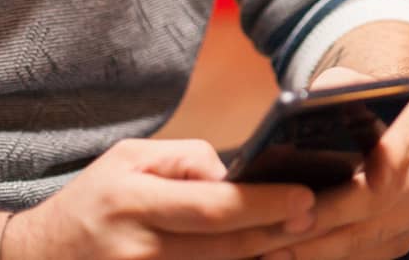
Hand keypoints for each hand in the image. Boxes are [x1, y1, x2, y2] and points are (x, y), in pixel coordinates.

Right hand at [3, 137, 314, 259]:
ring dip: (261, 257)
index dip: (266, 203)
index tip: (305, 195)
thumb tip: (235, 175)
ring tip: (292, 238)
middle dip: (277, 233)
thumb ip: (186, 159)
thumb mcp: (128, 159)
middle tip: (316, 215)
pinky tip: (259, 255)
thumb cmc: (92, 202)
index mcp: (133, 201)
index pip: (214, 207)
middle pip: (226, 248)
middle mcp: (138, 249)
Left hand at [263, 65, 408, 259]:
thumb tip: (299, 106)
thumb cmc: (356, 111)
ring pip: (365, 239)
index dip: (383, 162)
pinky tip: (287, 257)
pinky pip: (364, 258)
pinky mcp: (401, 240)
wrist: (389, 136)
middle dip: (325, 218)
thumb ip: (330, 90)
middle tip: (282, 226)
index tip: (359, 180)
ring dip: (317, 249)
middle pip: (373, 203)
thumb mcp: (346, 86)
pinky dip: (325, 259)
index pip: (398, 145)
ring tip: (269, 250)